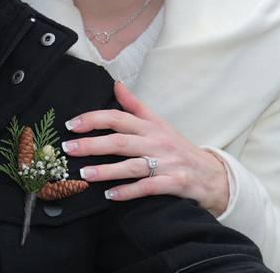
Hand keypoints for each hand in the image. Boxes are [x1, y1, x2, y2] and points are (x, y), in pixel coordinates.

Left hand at [62, 81, 229, 215]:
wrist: (211, 174)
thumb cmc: (178, 148)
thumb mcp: (158, 123)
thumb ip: (135, 106)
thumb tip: (116, 85)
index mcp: (150, 126)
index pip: (118, 117)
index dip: (94, 119)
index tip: (72, 124)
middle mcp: (157, 142)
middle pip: (120, 141)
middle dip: (92, 145)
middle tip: (69, 148)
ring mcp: (166, 163)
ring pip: (132, 165)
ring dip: (106, 170)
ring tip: (84, 175)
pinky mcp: (174, 183)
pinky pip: (148, 187)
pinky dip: (128, 191)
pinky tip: (110, 195)